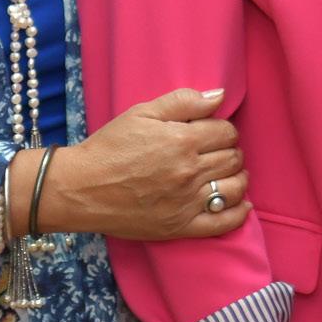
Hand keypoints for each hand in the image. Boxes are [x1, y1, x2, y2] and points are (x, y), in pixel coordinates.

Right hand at [47, 87, 245, 241]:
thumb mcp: (141, 113)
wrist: (81, 188)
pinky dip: (239, 212)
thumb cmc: (109, 147)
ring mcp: (187, 202)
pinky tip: (240, 203)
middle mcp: (189, 172)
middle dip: (230, 151)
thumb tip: (219, 95)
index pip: (226, 132)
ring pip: (234, 188)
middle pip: (233, 158)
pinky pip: (224, 223)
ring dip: (237, 178)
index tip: (212, 132)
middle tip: (216, 151)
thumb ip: (183, 101)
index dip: (224, 129)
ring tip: (226, 174)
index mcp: (182, 141)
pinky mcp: (181, 226)